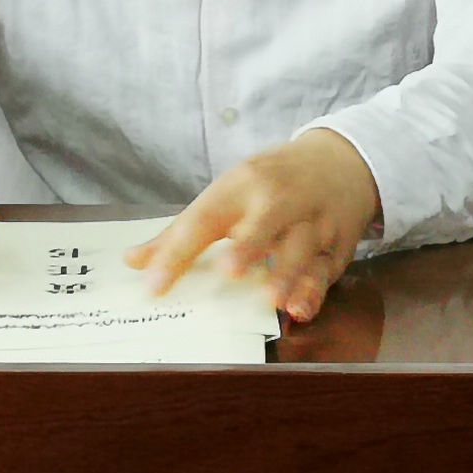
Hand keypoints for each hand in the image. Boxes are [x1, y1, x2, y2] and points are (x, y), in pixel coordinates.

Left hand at [128, 128, 380, 324]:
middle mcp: (277, 201)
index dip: (178, 252)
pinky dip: (315, 290)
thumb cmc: (271, 182)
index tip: (154, 284)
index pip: (205, 218)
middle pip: (263, 222)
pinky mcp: (334, 247)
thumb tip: (132, 261)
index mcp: (241, 186)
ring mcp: (311, 223)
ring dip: (286, 273)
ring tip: (271, 299)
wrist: (339, 163)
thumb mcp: (228, 193)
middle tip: (229, 271)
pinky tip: (301, 309)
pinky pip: (324, 270)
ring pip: (300, 248)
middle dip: (249, 245)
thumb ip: (182, 230)